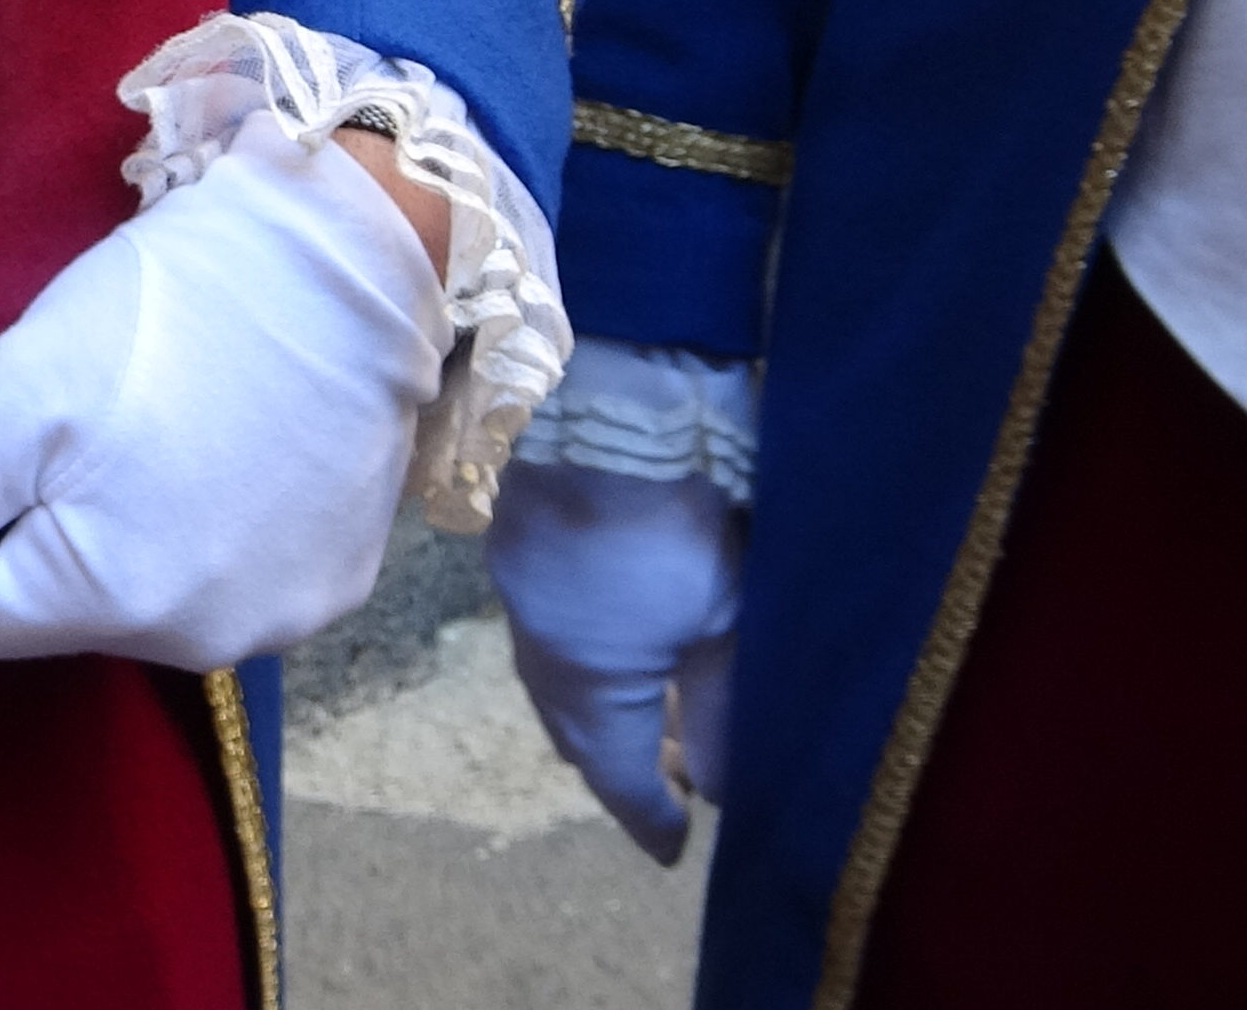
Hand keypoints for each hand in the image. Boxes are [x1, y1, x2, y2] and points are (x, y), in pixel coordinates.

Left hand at [0, 111, 449, 669]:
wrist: (350, 245)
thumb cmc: (172, 310)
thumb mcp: (10, 399)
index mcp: (108, 603)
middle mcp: (203, 640)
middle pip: (47, 603)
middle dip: (31, 517)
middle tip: (69, 407)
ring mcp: (284, 616)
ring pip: (132, 588)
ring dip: (115, 517)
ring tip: (148, 408)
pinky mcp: (338, 578)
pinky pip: (221, 568)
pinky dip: (199, 513)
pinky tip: (217, 429)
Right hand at [488, 458, 740, 864]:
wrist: (602, 398)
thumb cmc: (671, 520)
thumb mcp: (722, 620)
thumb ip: (724, 706)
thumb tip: (727, 790)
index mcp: (583, 677)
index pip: (614, 770)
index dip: (646, 813)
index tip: (675, 848)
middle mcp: (541, 641)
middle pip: (572, 726)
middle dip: (610, 762)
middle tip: (653, 788)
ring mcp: (522, 583)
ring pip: (553, 672)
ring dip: (592, 705)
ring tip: (635, 717)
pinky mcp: (519, 531)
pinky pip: (545, 622)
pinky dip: (579, 649)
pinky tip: (604, 636)